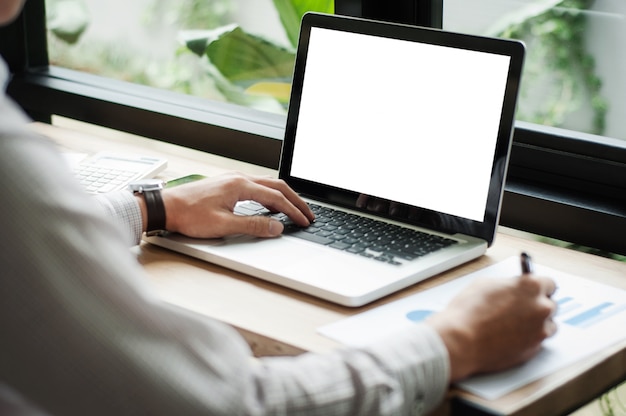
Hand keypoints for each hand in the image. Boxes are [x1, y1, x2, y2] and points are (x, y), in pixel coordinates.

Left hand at [159, 172, 314, 238]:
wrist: (165, 207)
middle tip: (307, 214)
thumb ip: (253, 225)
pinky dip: (270, 194)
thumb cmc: (189, 215)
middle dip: (295, 200)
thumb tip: (276, 227)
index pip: (276, 198)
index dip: (293, 211)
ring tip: (294, 208)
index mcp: (240, 185)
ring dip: (283, 196)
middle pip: (276, 186)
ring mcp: (232, 179)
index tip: (304, 221)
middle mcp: (238, 178)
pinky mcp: (226, 184)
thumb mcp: (223, 225)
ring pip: (267, 184)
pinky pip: (256, 185)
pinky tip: (270, 203)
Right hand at [426, 273, 556, 381]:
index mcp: (531, 287)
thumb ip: (507, 285)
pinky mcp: (534, 350)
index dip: (538, 287)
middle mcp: (541, 308)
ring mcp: (540, 331)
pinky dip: (528, 338)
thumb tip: (512, 288)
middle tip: (519, 308)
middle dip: (537, 305)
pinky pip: (537, 341)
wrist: (461, 341)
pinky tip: (509, 336)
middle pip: (550, 305)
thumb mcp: (485, 284)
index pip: (549, 283)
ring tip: (513, 325)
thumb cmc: (468, 311)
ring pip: (548, 325)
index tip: (532, 291)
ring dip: (536, 323)